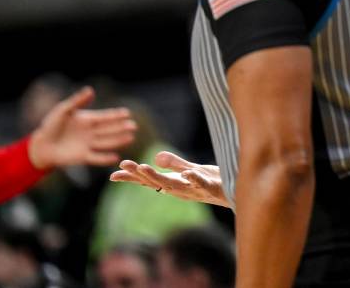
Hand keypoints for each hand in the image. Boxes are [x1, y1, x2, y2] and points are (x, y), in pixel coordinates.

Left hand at [27, 87, 136, 168]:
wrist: (40, 145)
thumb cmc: (51, 125)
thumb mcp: (63, 110)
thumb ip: (77, 101)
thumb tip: (91, 90)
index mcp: (87, 120)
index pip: (105, 117)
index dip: (115, 115)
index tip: (127, 113)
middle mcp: (91, 132)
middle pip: (109, 129)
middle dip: (121, 127)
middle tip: (133, 126)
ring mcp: (88, 144)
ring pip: (106, 142)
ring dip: (118, 140)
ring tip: (130, 138)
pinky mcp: (83, 157)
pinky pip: (96, 157)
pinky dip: (105, 158)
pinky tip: (115, 156)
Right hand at [110, 151, 229, 207]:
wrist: (236, 193)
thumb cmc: (211, 182)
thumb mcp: (191, 170)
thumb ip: (175, 164)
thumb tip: (156, 156)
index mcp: (175, 184)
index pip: (149, 181)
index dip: (132, 178)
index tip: (113, 174)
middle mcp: (182, 189)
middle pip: (158, 183)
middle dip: (140, 175)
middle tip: (126, 166)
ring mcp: (196, 190)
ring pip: (175, 185)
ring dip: (159, 177)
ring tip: (144, 167)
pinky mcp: (213, 188)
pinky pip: (203, 184)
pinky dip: (195, 179)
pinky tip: (188, 173)